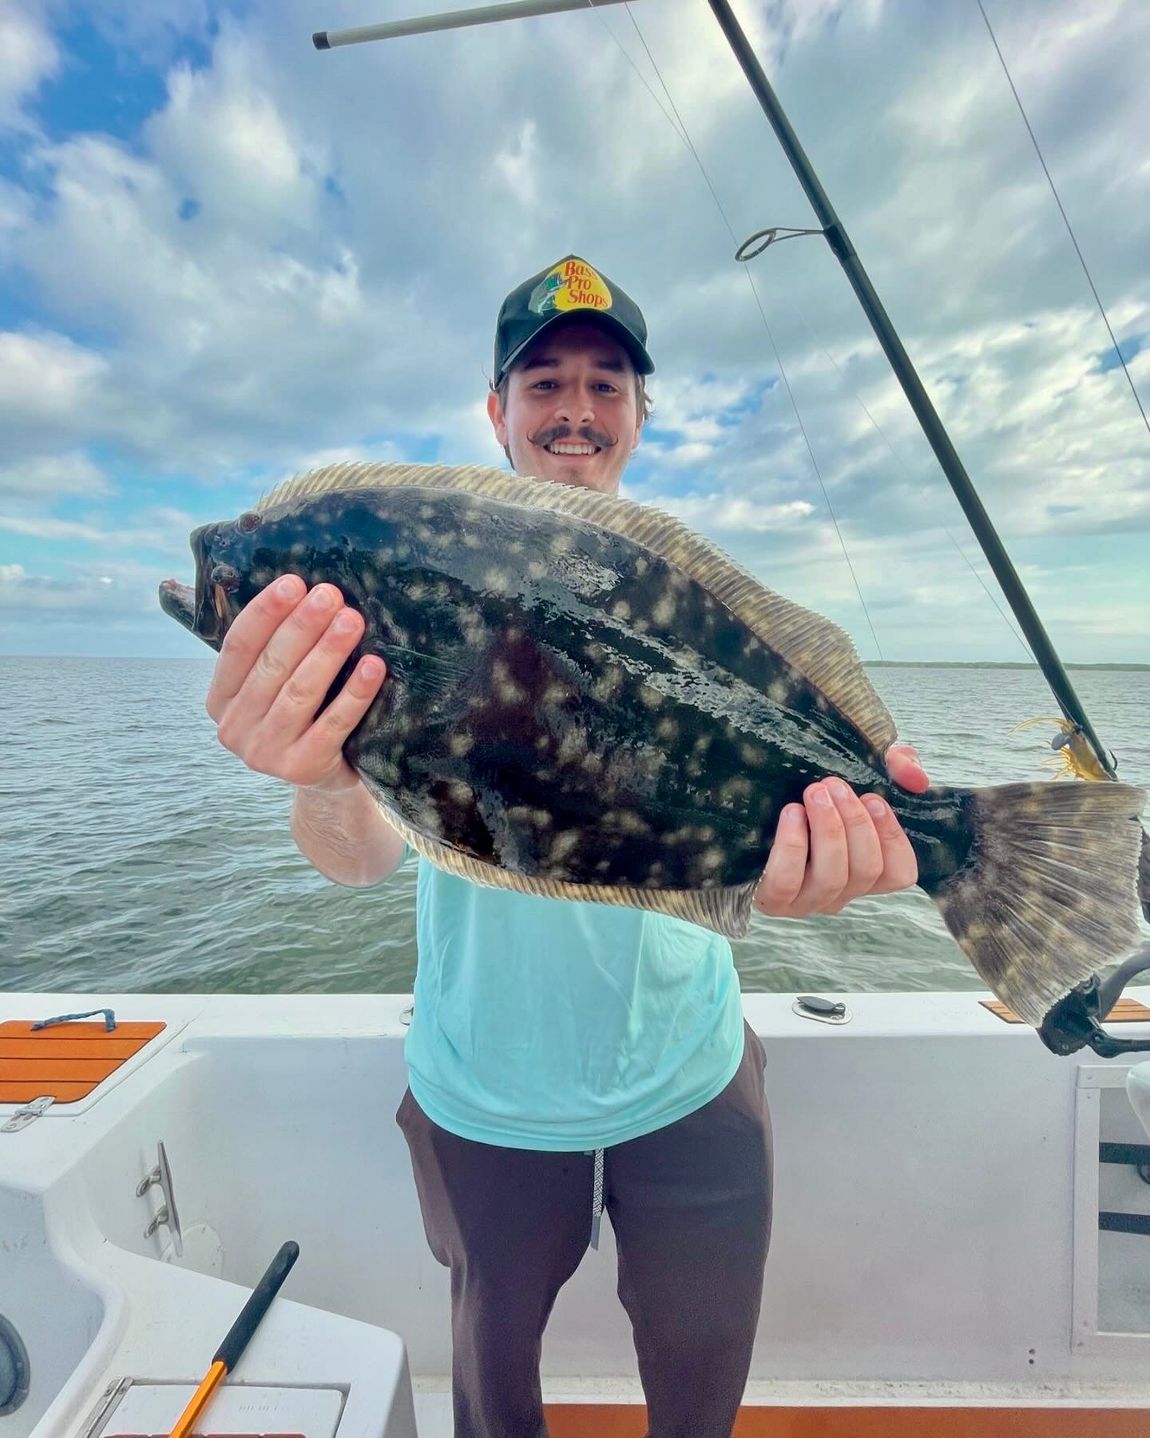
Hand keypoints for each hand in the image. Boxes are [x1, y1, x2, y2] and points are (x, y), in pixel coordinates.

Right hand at [205, 575, 386, 792]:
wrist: (326, 780)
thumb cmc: (304, 717)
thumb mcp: (274, 687)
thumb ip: (274, 649)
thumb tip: (303, 589)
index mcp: (221, 700)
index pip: (238, 647)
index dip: (264, 613)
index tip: (292, 582)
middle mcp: (235, 728)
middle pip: (271, 666)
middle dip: (303, 626)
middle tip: (330, 595)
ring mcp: (266, 753)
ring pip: (300, 692)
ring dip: (328, 652)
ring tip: (352, 620)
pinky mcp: (302, 769)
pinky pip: (334, 724)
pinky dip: (355, 693)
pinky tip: (373, 666)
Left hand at [753, 743, 926, 917]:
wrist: (737, 818)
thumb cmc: (809, 799)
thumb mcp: (855, 778)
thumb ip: (896, 768)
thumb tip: (915, 778)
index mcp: (864, 871)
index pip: (900, 874)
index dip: (893, 838)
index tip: (875, 798)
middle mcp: (841, 892)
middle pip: (866, 870)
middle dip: (855, 822)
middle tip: (833, 785)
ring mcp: (807, 901)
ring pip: (832, 877)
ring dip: (828, 830)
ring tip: (814, 792)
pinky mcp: (772, 900)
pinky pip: (787, 881)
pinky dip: (792, 845)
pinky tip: (791, 813)